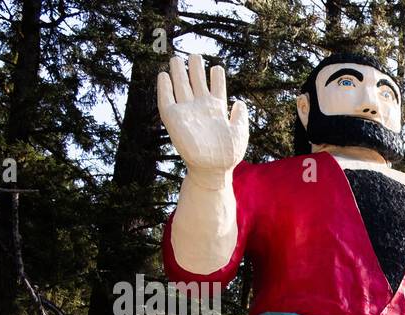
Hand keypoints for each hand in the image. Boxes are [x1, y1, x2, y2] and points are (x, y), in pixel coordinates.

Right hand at [158, 54, 248, 180]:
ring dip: (179, 72)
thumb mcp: (240, 133)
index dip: (216, 77)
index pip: (217, 88)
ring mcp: (187, 111)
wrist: (212, 170)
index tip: (217, 67)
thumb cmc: (228, 155)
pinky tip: (163, 75)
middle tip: (195, 55)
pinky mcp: (173, 119)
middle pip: (197, 82)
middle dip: (195, 68)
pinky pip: (166, 99)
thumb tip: (239, 102)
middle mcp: (201, 108)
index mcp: (217, 110)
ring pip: (181, 87)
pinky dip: (164, 87)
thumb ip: (240, 116)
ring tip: (177, 58)